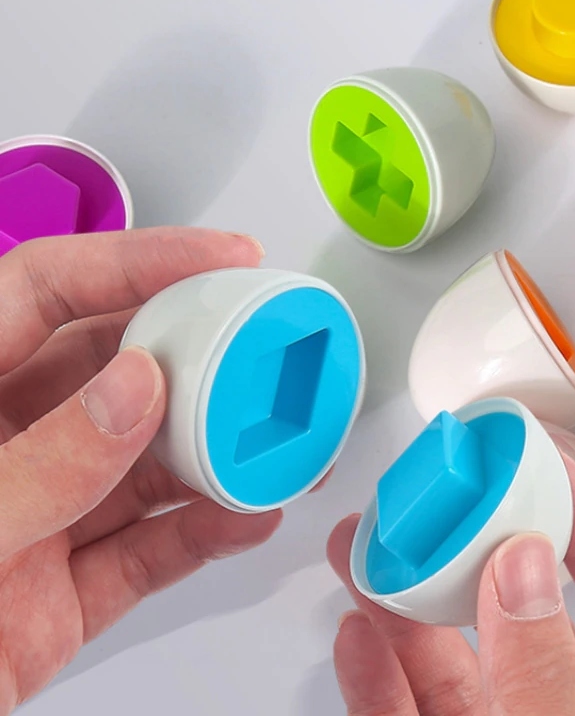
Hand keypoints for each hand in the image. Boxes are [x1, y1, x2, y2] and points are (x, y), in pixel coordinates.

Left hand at [0, 228, 283, 711]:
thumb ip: (42, 461)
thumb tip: (134, 389)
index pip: (45, 290)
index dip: (136, 258)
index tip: (222, 258)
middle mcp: (6, 446)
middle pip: (117, 370)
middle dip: (200, 356)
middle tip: (267, 347)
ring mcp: (42, 515)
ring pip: (147, 461)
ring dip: (218, 450)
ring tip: (278, 440)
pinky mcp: (69, 587)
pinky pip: (151, 548)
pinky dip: (205, 533)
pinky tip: (248, 516)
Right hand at [328, 446, 574, 714]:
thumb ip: (550, 680)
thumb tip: (521, 569)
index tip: (550, 467)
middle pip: (528, 625)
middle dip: (472, 551)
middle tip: (437, 496)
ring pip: (459, 672)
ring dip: (406, 606)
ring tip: (368, 546)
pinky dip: (380, 682)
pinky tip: (358, 638)